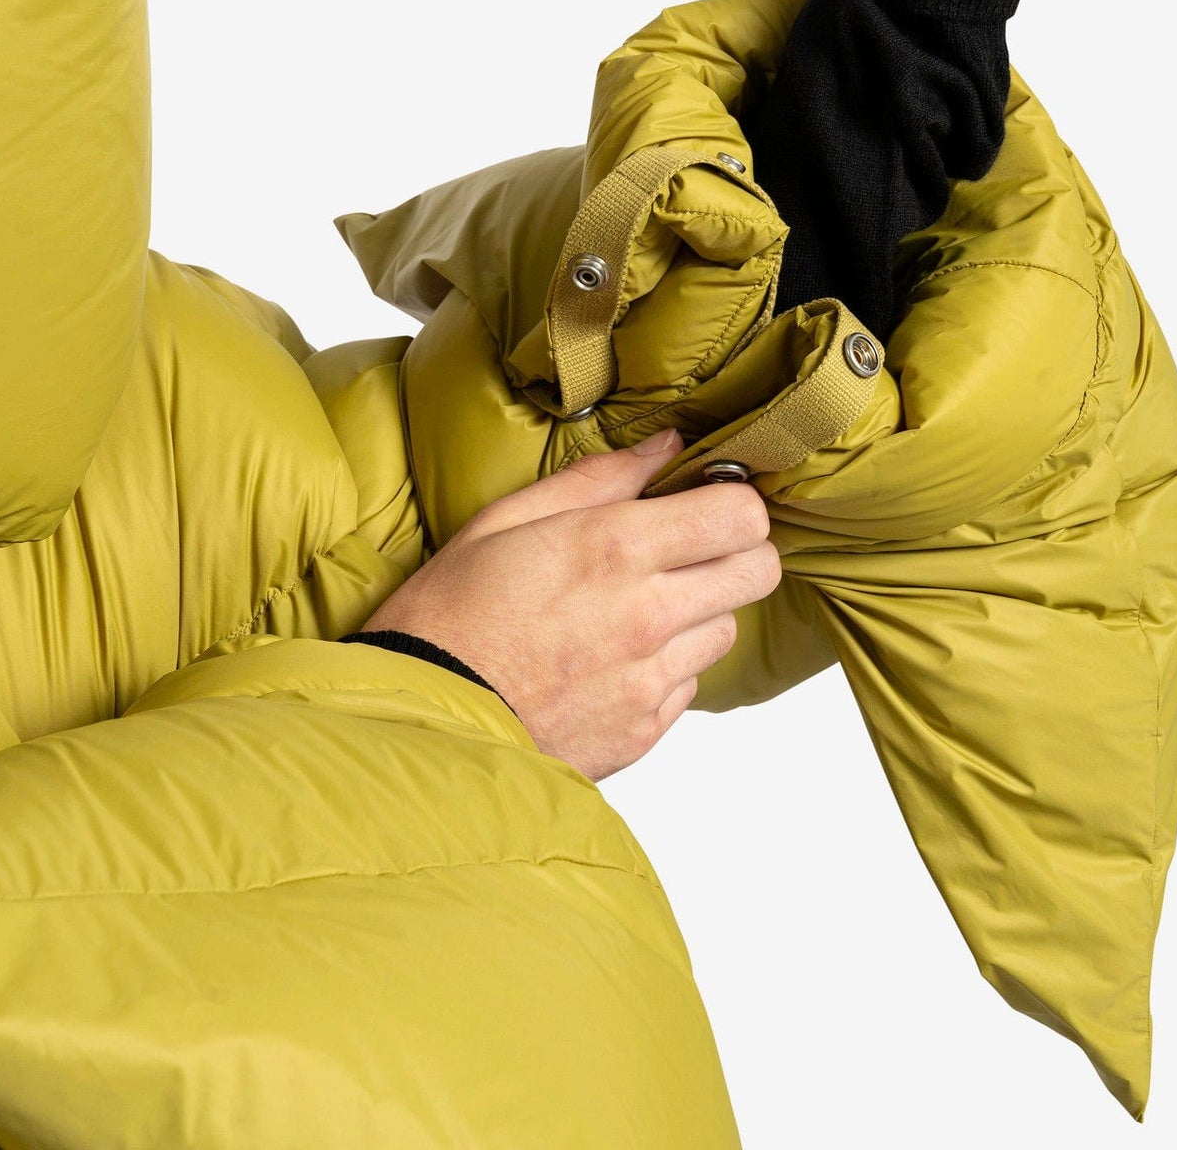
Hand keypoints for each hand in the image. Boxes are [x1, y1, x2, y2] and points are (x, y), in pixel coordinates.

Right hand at [359, 428, 779, 781]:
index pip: (740, 515)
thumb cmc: (448, 615)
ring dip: (698, 613)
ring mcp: (649, 678)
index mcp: (615, 548)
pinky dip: (665, 667)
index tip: (707, 501)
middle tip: (691, 550)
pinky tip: (611, 659)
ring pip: (726, 629)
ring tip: (635, 610)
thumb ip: (597, 480)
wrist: (418, 721)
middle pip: (758, 571)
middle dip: (736, 552)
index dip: (733, 502)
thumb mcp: (505, 521)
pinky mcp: (642, 729)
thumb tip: (663, 447)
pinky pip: (688, 685)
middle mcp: (648, 613)